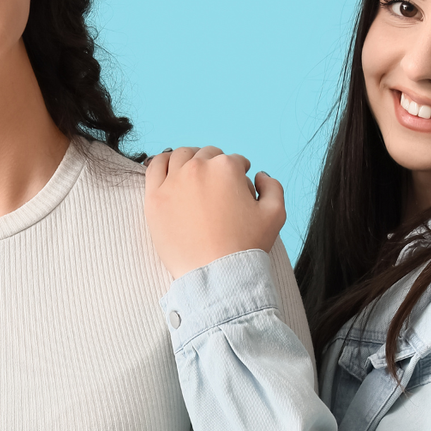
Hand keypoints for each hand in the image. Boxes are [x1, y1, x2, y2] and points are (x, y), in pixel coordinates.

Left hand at [144, 146, 285, 278]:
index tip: (238, 187)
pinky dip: (163, 164)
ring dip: (190, 160)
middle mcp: (198, 168)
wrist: (216, 274)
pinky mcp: (154, 198)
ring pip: (180, 156)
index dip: (240, 173)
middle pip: (207, 155)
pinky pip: (154, 168)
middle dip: (216, 166)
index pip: (235, 160)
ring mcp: (173, 181)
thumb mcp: (276, 214)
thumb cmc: (246, 246)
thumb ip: (273, 187)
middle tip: (218, 184)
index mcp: (226, 167)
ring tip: (194, 175)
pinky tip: (170, 173)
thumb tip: (260, 175)